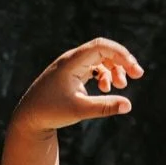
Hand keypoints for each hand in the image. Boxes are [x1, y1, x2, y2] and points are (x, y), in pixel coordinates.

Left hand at [13, 37, 143, 132]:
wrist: (29, 118)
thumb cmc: (50, 112)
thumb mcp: (80, 110)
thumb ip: (105, 106)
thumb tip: (129, 105)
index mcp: (72, 62)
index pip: (101, 46)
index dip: (121, 54)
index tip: (135, 71)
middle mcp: (72, 60)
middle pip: (104, 50)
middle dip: (122, 61)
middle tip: (137, 76)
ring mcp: (71, 66)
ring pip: (100, 59)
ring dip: (114, 70)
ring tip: (120, 86)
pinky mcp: (71, 75)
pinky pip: (93, 67)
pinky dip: (104, 75)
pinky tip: (106, 89)